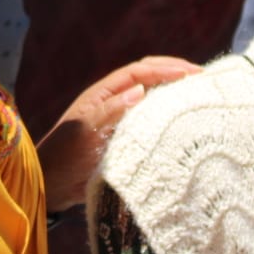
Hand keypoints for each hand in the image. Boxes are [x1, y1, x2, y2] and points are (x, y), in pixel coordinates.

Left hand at [37, 57, 199, 211]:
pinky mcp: (122, 137)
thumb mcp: (85, 131)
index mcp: (102, 94)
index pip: (138, 72)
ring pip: (150, 96)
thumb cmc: (64, 156)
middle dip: (173, 72)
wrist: (51, 184)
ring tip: (198, 92)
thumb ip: (110, 110)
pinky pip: (149, 119)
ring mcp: (118, 119)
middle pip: (147, 77)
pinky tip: (182, 121)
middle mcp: (112, 101)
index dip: (165, 69)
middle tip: (202, 77)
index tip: (191, 74)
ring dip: (172, 91)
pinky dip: (166, 114)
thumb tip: (141, 89)